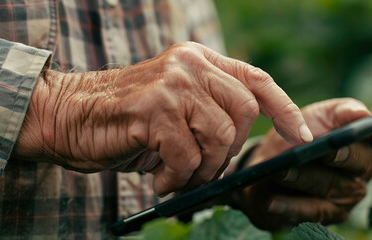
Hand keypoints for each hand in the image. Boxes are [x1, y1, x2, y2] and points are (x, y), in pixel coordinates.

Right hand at [12, 42, 312, 195]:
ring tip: (176, 176)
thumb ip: (211, 114)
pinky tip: (158, 179)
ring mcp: (173, 83)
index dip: (285, 109)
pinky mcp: (154, 108)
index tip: (302, 136)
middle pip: (244, 113)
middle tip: (202, 169)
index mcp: (201, 60)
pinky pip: (188, 156)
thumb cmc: (126, 122)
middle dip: (229, 153)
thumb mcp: (177, 109)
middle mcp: (191, 64)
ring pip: (219, 137)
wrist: (68, 117)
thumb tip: (245, 147)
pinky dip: (177, 178)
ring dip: (202, 170)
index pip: (257, 80)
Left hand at [237, 98, 371, 229]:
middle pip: (360, 161)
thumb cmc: (302, 132)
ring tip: (282, 171)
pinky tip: (275, 201)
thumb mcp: (319, 115)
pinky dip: (293, 206)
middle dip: (341, 154)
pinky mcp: (330, 213)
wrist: (272, 161)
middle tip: (325, 149)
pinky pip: (313, 211)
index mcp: (368, 139)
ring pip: (331, 184)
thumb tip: (362, 114)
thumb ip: (341, 112)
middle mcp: (365, 167)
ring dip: (306, 178)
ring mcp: (349, 193)